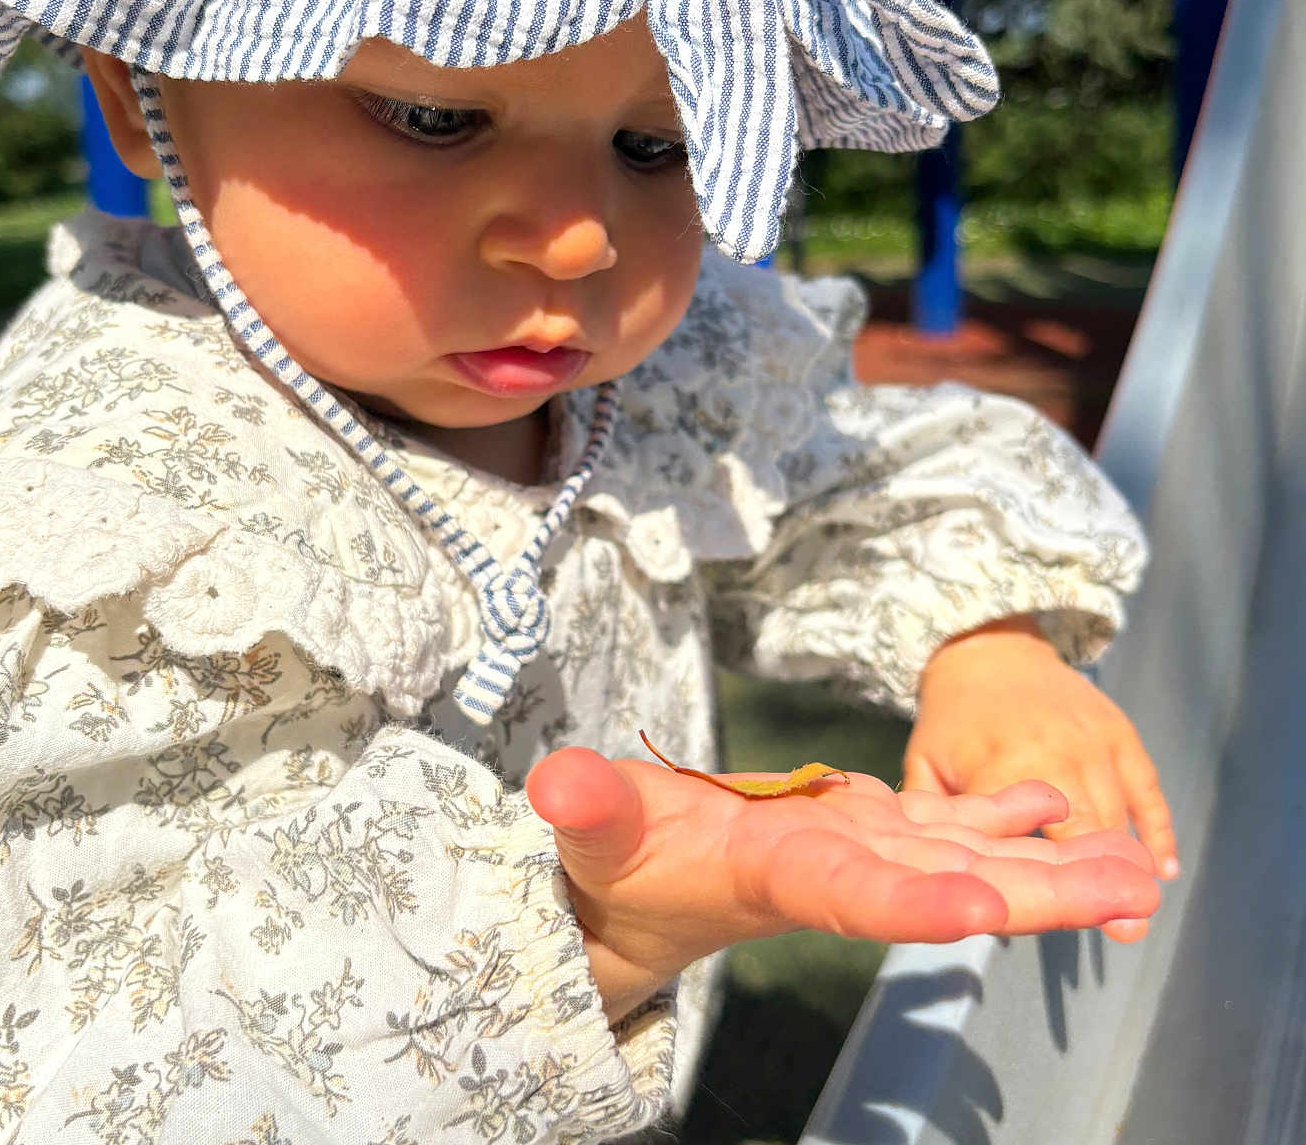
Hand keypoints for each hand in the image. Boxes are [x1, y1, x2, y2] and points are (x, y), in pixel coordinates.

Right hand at [526, 746, 1158, 1023]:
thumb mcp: (595, 833)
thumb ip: (585, 809)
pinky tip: (1048, 798)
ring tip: (1135, 855)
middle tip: (1131, 885)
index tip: (982, 907)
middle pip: (945, 883)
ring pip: (963, 851)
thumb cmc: (617, 866)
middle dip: (1037, 890)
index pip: (850, 895)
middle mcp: (835, 870)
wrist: (646, 889)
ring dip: (1048, 855)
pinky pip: (941, 823)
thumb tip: (556, 784)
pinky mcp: (860, 828)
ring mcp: (856, 848)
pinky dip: (999, 814)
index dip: (913, 901)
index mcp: (775, 874)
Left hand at [904, 616, 1177, 942]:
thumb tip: (936, 873)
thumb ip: (931, 813)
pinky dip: (1159, 830)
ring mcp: (1093, 744)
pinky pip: (1147, 789)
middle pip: (1083, 828)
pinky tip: (1163, 868)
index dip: (1034, 876)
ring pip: (1118, 813)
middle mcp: (1054, 755)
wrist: (992, 649)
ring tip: (1136, 909)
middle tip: (1121, 930)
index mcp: (998, 766)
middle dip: (1100, 879)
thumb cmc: (953, 718)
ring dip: (1129, 862)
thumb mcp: (926, 760)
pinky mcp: (1120, 735)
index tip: (1053, 915)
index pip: (1018, 833)